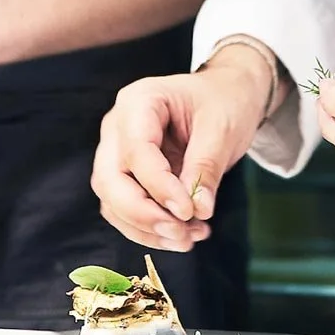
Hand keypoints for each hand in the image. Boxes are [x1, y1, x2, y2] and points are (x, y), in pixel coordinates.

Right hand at [91, 45, 273, 251]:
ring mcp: (117, 153)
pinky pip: (125, 210)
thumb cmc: (222, 102)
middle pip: (109, 180)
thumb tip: (197, 210)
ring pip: (112, 201)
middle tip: (182, 234)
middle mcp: (117, 127)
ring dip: (147, 228)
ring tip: (190, 238)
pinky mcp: (126, 176)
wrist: (224, 97)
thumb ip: (205, 167)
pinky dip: (150, 230)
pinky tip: (183, 234)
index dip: (159, 187)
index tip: (189, 212)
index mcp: (137, 102)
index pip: (135, 151)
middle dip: (143, 215)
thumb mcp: (222, 129)